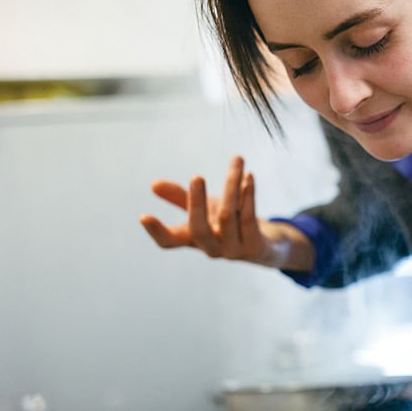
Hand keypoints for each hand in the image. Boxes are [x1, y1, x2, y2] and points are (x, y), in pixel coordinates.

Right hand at [140, 156, 308, 268]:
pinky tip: (249, 176)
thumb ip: (183, 198)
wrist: (268, 247)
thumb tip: (153, 185)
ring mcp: (233, 250)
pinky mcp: (255, 246)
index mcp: (194, 240)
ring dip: (231, 185)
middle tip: (196, 176)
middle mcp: (211, 248)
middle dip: (196, 202)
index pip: (169, 242)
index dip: (156, 232)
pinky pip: (248, 217)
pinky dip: (248, 195)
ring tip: (236, 160)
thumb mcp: (206, 210)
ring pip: (227, 216)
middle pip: (198, 230)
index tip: (143, 216)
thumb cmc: (230, 226)